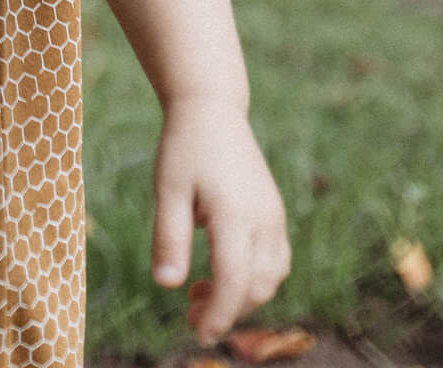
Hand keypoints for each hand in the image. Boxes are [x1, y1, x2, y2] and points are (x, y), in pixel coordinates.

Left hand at [151, 93, 290, 343]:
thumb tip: (166, 286)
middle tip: (189, 312)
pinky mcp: (275, 215)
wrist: (212, 109)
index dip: (219, 315)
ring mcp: (274, 217)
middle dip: (226, 310)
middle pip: (256, 287)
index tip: (196, 333)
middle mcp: (263, 219)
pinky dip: (255, 280)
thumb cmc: (183, 147)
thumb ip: (168, 237)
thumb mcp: (166, 189)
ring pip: (271, 279)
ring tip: (201, 291)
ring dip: (241, 297)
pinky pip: (276, 262)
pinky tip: (223, 272)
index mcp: (234, 213)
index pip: (234, 282)